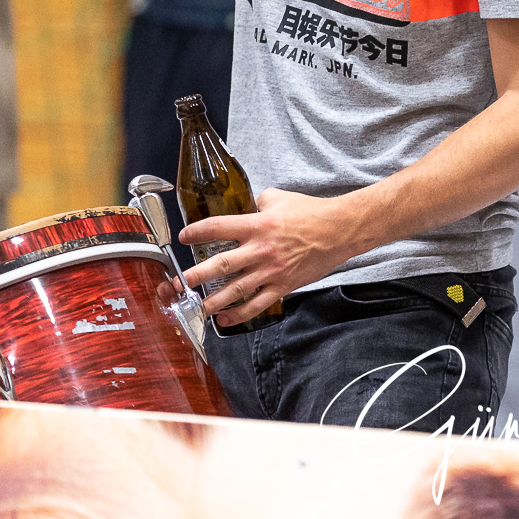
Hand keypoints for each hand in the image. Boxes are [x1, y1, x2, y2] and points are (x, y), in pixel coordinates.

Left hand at [180, 189, 357, 326]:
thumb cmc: (311, 213)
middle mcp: (260, 249)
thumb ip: (257, 203)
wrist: (338, 231)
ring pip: (237, 290)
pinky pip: (258, 304)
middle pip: (222, 265)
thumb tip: (246, 207)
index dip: (197, 232)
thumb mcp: (279, 198)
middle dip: (197, 275)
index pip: (219, 227)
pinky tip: (226, 320)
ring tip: (200, 306)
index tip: (184, 237)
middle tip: (180, 282)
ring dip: (214, 300)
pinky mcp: (283, 285)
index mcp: (257, 225)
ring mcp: (271, 271)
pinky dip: (240, 315)